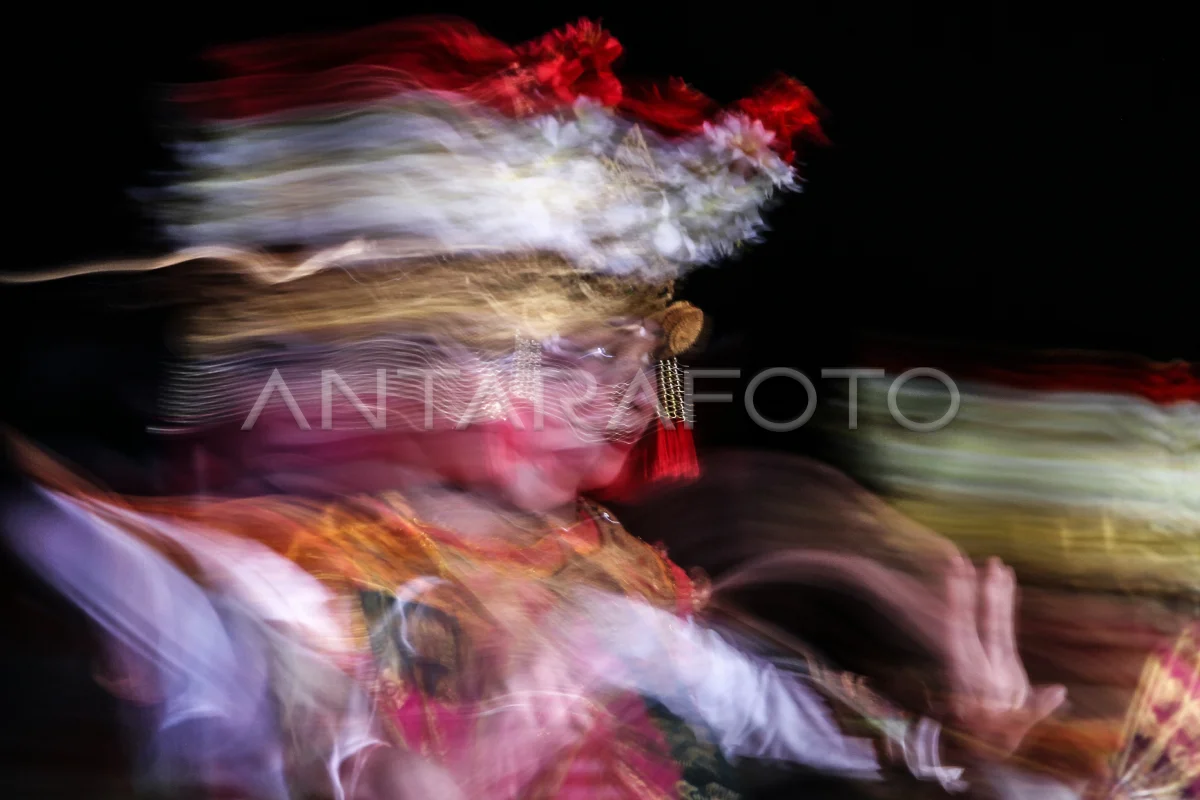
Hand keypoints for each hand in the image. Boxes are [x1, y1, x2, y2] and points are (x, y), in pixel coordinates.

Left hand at [942, 556, 1065, 759]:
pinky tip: (1008, 588)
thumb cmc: (995, 740)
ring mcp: (987, 661)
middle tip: (973, 558)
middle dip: (973, 588)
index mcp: (972, 671)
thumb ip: (1032, 710)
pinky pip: (999, 632)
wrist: (986, 753)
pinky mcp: (999, 665)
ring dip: (991, 594)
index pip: (962, 628)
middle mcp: (976, 660)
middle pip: (972, 618)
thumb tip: (1057, 690)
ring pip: (987, 622)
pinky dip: (1003, 609)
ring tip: (996, 565)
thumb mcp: (1011, 728)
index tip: (958, 573)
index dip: (960, 600)